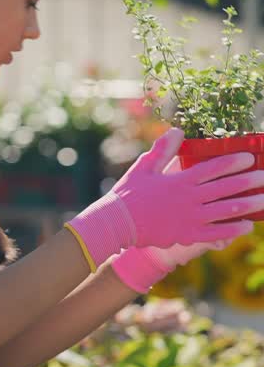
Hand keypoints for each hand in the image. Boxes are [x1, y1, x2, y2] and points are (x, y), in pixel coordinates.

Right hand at [110, 149, 252, 292]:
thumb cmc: (129, 193)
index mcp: (180, 180)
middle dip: (249, 182)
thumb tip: (178, 130)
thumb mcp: (144, 166)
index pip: (214, 168)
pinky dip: (233, 229)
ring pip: (226, 210)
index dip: (234, 162)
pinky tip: (247, 226)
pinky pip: (216, 233)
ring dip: (249, 205)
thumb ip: (162, 149)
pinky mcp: (187, 235)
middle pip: (226, 188)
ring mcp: (190, 218)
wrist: (117, 223)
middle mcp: (190, 198)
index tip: (250, 159)